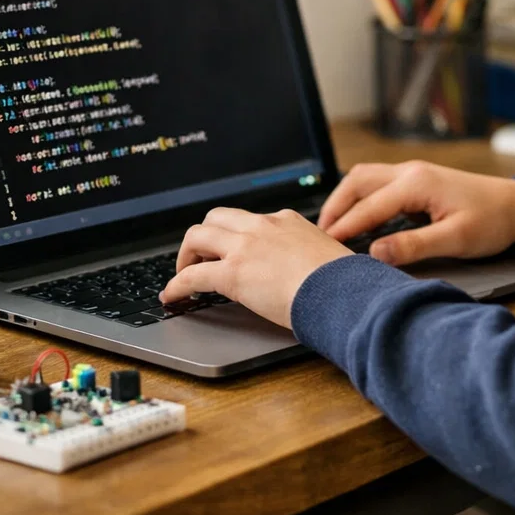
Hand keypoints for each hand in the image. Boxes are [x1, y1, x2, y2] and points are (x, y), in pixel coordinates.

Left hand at [159, 207, 351, 329]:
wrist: (342, 292)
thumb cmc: (343, 282)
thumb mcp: (326, 256)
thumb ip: (309, 256)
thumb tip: (310, 273)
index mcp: (287, 220)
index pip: (250, 220)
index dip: (233, 236)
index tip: (230, 250)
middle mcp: (263, 226)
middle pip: (216, 217)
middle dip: (203, 237)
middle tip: (200, 258)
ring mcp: (245, 247)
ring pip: (197, 235)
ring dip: (185, 255)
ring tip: (182, 275)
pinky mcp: (233, 272)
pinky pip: (191, 276)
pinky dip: (176, 285)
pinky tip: (171, 297)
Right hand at [318, 161, 514, 266]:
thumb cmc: (492, 221)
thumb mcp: (456, 239)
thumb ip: (414, 246)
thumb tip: (375, 253)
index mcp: (417, 183)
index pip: (369, 206)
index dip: (344, 227)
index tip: (322, 245)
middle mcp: (410, 171)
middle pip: (357, 181)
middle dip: (335, 206)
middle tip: (318, 235)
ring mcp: (413, 172)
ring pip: (365, 178)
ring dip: (345, 199)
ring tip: (331, 227)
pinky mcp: (418, 179)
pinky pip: (378, 183)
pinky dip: (360, 197)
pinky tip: (357, 217)